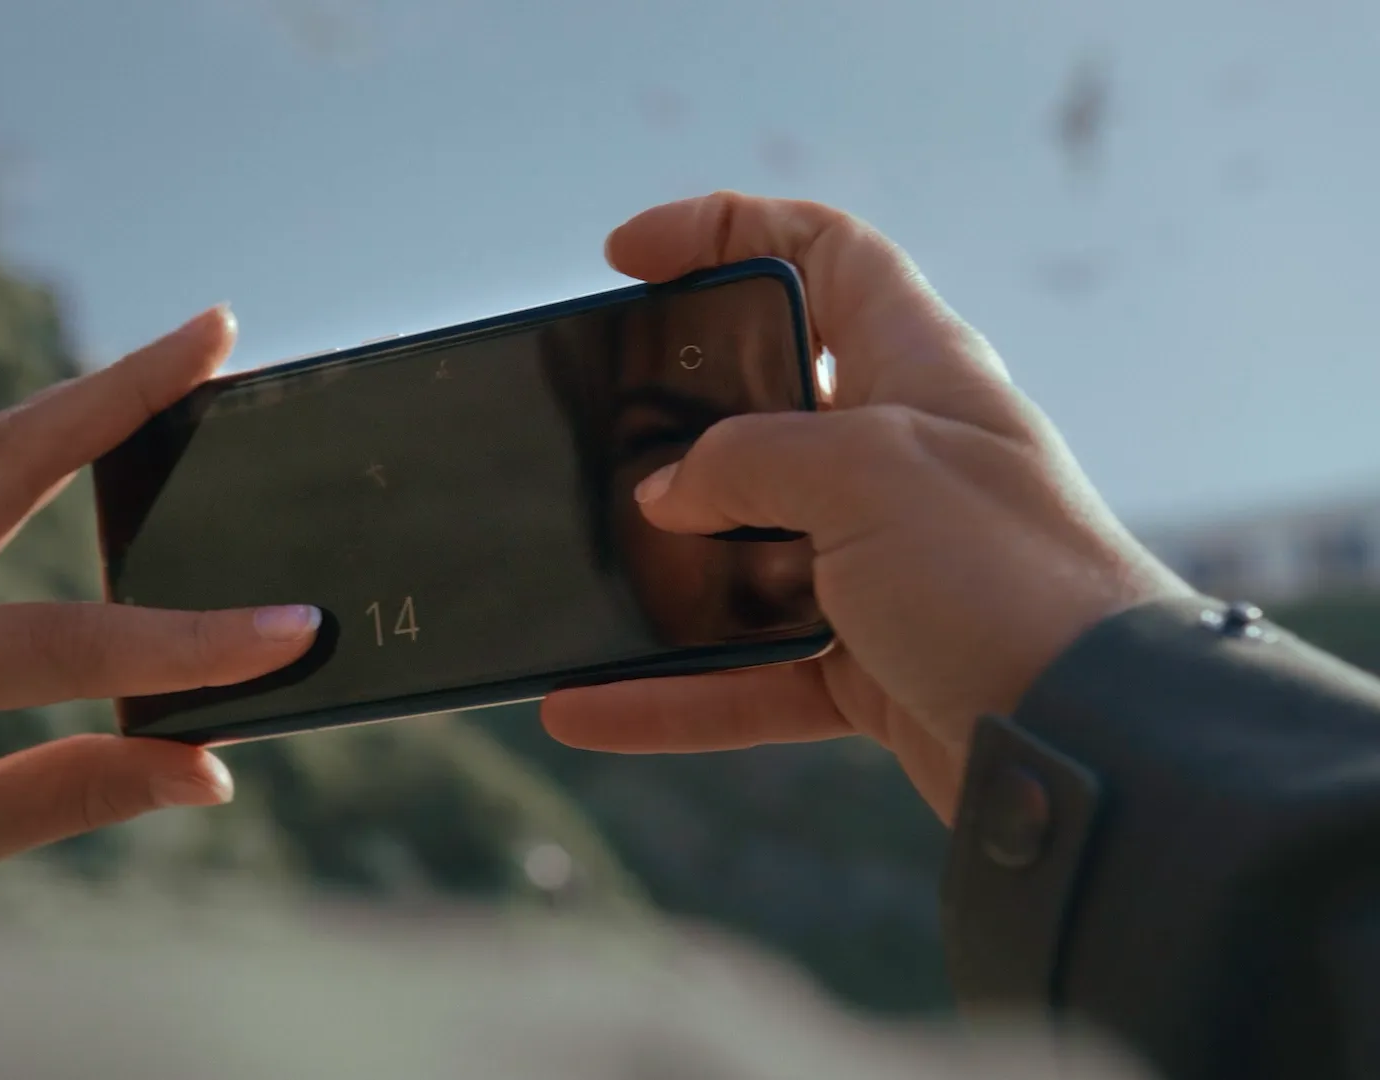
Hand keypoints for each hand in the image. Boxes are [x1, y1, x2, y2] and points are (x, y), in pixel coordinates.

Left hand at [0, 307, 319, 958]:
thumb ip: (72, 795)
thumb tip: (207, 768)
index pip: (60, 644)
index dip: (184, 644)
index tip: (290, 633)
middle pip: (11, 456)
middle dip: (124, 389)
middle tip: (220, 330)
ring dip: (92, 393)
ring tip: (190, 351)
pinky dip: (50, 434)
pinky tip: (111, 418)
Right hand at [541, 192, 1191, 820]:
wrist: (1095, 747)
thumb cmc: (1006, 577)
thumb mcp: (865, 472)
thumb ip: (746, 460)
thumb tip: (664, 495)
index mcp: (919, 369)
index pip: (825, 255)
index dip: (729, 232)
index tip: (629, 256)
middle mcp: (899, 458)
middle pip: (765, 405)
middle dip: (673, 413)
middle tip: (595, 421)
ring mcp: (879, 566)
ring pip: (741, 554)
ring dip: (657, 574)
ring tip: (573, 574)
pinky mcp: (864, 666)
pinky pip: (743, 672)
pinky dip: (668, 693)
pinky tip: (583, 705)